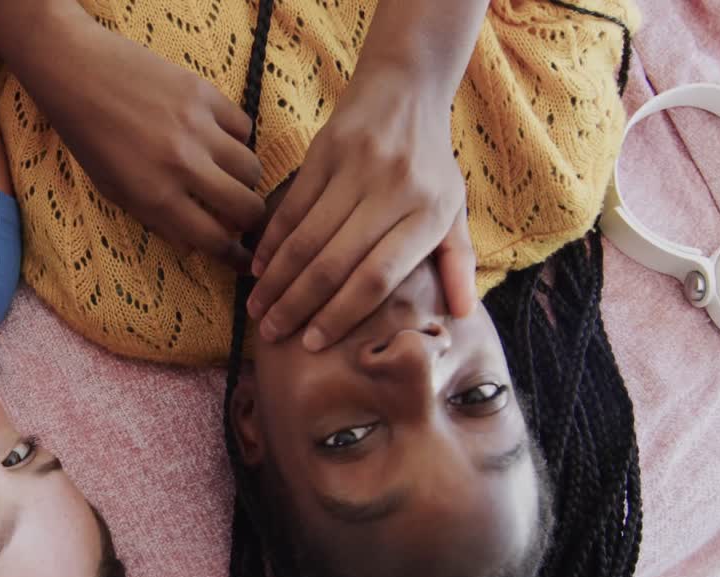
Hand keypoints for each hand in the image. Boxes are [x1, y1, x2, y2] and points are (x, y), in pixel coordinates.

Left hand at [29, 23, 264, 270]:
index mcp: (155, 196)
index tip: (243, 259)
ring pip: (251, 168)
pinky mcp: (205, 94)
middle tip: (243, 217)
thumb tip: (193, 246)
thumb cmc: (89, 138)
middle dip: (250, 220)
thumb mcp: (112, 191)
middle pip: (246, 207)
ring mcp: (198, 128)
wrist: (77, 73)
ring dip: (244, 180)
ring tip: (228, 176)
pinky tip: (219, 138)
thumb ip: (156, 221)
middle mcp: (182, 166)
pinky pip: (243, 127)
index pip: (213, 239)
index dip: (233, 255)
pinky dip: (236, 139)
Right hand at [246, 70, 475, 350]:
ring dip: (277, 280)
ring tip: (258, 311)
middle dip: (298, 305)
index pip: (377, 276)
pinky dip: (271, 242)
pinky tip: (257, 269)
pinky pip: (291, 207)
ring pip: (306, 239)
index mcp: (427, 214)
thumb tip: (462, 315)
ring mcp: (355, 169)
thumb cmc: (430, 163)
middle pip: (335, 263)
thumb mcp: (454, 209)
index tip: (313, 343)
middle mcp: (392, 192)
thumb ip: (457, 262)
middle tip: (272, 335)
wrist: (405, 89)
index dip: (341, 313)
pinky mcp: (323, 152)